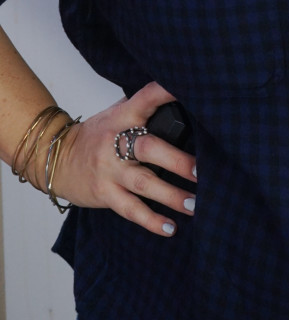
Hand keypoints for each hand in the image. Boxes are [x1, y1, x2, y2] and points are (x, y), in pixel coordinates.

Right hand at [51, 82, 196, 237]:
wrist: (56, 158)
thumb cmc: (95, 134)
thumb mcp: (115, 113)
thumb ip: (142, 107)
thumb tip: (180, 98)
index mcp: (122, 116)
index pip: (145, 99)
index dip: (165, 93)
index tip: (190, 92)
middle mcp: (115, 142)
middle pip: (148, 148)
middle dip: (177, 161)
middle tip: (202, 170)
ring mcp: (110, 170)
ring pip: (144, 183)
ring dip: (172, 196)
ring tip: (196, 204)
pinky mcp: (105, 194)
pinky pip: (130, 209)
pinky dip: (151, 220)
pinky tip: (170, 227)